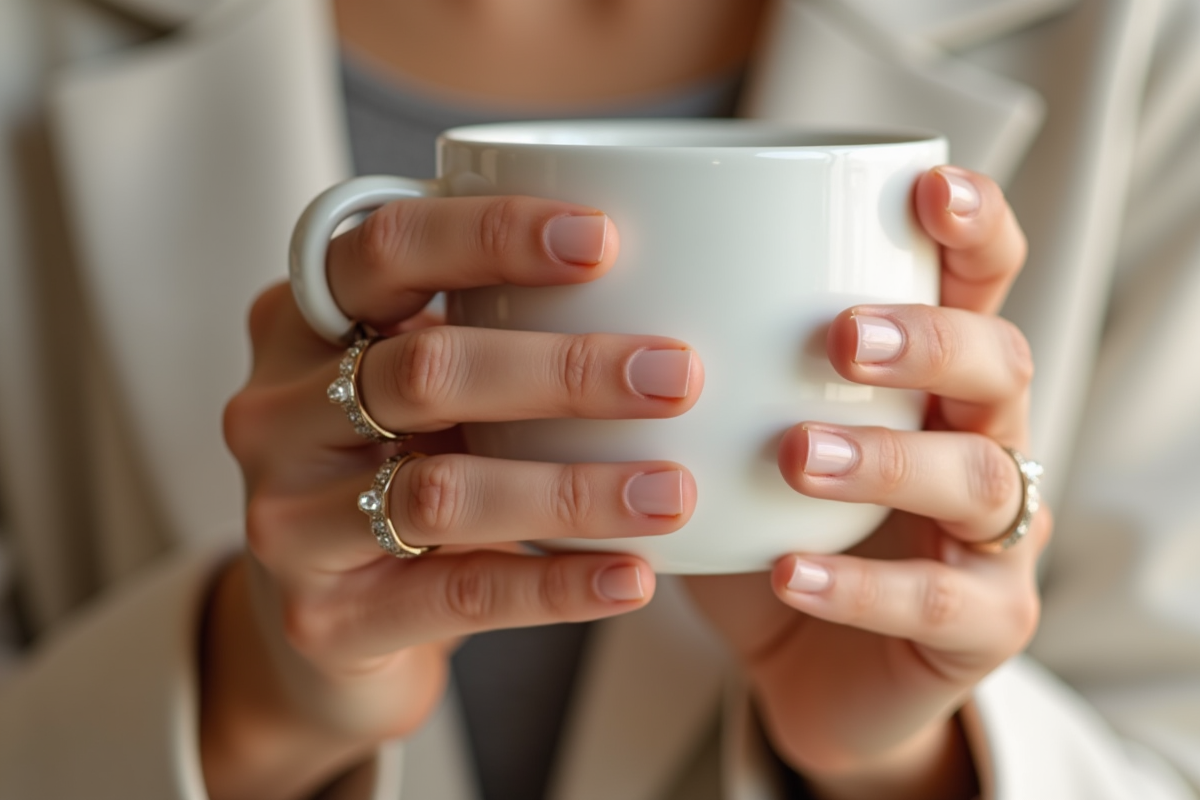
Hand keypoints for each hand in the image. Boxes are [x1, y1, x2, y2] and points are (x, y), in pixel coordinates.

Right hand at [209, 197, 702, 799]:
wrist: (327, 619)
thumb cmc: (400, 466)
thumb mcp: (426, 382)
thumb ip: (489, 325)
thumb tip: (657, 278)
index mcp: (304, 320)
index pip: (387, 249)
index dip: (492, 234)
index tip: (606, 239)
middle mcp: (276, 411)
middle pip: (425, 370)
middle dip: (566, 371)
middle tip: (678, 377)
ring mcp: (288, 519)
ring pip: (441, 493)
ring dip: (573, 489)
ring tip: (672, 491)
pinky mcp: (324, 618)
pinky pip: (457, 594)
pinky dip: (555, 585)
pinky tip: (633, 577)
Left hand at [685, 166, 1048, 799]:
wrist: (811, 670)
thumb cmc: (765, 527)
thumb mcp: (730, 437)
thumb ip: (697, 369)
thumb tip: (578, 287)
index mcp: (933, 374)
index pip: (980, 280)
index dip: (973, 228)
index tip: (927, 188)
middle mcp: (982, 439)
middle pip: (1001, 363)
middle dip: (930, 339)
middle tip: (841, 337)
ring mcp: (996, 538)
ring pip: (978, 479)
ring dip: (888, 458)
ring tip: (797, 453)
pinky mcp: (987, 626)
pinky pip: (942, 604)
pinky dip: (859, 585)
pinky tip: (787, 571)